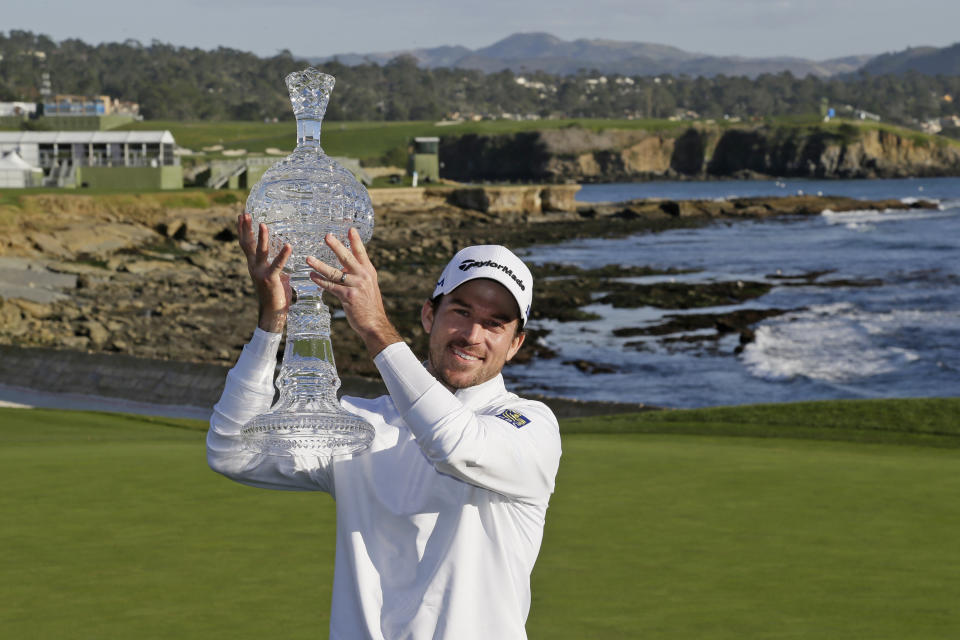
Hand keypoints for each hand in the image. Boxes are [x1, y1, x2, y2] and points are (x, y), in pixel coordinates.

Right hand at [237, 213, 292, 332]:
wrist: (272, 313)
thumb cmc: (275, 295)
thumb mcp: (275, 277)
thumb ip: (277, 267)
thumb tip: (284, 261)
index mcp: (253, 265)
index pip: (246, 244)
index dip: (243, 230)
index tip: (241, 216)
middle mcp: (253, 267)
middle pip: (247, 244)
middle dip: (246, 228)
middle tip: (245, 213)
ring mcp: (260, 273)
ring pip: (260, 252)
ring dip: (261, 238)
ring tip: (263, 224)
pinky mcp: (270, 279)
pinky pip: (277, 265)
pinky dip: (283, 255)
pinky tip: (289, 245)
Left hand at [307, 228, 401, 356]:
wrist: (374, 323)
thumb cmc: (369, 305)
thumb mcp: (368, 286)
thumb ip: (358, 275)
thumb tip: (344, 267)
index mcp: (369, 271)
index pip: (361, 252)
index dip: (355, 240)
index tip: (350, 228)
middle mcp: (363, 276)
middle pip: (347, 258)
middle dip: (336, 246)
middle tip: (327, 236)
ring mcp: (356, 286)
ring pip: (334, 272)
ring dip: (319, 265)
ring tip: (308, 259)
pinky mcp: (348, 296)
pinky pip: (331, 286)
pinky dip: (320, 281)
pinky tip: (312, 276)